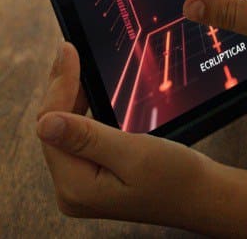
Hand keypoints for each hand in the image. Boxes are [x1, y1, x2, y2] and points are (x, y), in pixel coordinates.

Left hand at [35, 42, 219, 229]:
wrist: (201, 196)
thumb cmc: (176, 178)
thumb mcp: (133, 153)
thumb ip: (88, 137)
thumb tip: (44, 122)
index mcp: (76, 187)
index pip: (51, 126)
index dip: (60, 85)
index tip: (68, 50)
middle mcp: (71, 190)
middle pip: (54, 128)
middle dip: (61, 88)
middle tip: (68, 50)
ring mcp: (81, 185)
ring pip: (65, 131)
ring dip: (71, 97)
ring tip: (74, 64)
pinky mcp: (93, 177)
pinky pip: (79, 138)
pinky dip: (82, 112)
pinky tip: (87, 91)